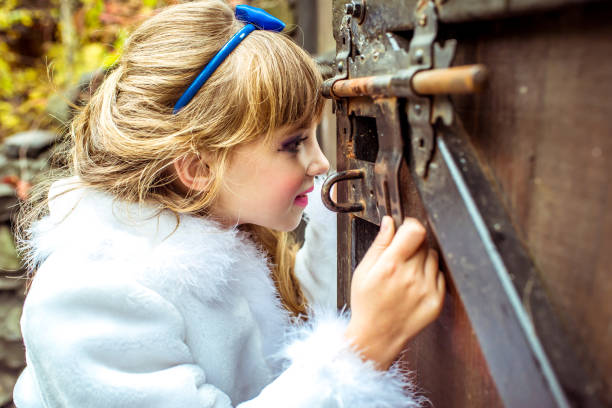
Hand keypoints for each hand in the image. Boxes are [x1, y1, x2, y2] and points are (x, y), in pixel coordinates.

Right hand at [344, 216, 444, 369]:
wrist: (377, 336)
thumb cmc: (367, 303)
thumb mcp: (363, 271)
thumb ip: (379, 244)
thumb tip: (389, 222)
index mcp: (391, 266)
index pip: (414, 231)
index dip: (410, 225)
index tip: (406, 228)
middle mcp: (411, 276)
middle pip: (423, 242)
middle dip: (413, 243)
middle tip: (401, 256)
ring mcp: (426, 289)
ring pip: (433, 256)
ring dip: (422, 258)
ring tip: (407, 272)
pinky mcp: (436, 300)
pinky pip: (439, 274)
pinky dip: (429, 274)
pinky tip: (414, 284)